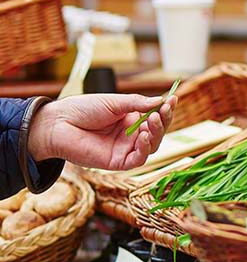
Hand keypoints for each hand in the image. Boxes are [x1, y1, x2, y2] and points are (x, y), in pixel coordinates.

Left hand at [28, 93, 176, 169]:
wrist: (58, 124)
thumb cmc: (82, 110)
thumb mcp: (114, 102)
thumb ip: (137, 103)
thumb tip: (160, 100)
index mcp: (130, 119)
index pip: (155, 117)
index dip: (165, 110)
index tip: (173, 99)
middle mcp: (130, 135)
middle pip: (157, 132)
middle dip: (163, 121)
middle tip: (163, 110)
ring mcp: (125, 149)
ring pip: (151, 146)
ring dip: (156, 133)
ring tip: (153, 120)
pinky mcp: (118, 162)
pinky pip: (138, 158)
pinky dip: (144, 148)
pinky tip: (143, 135)